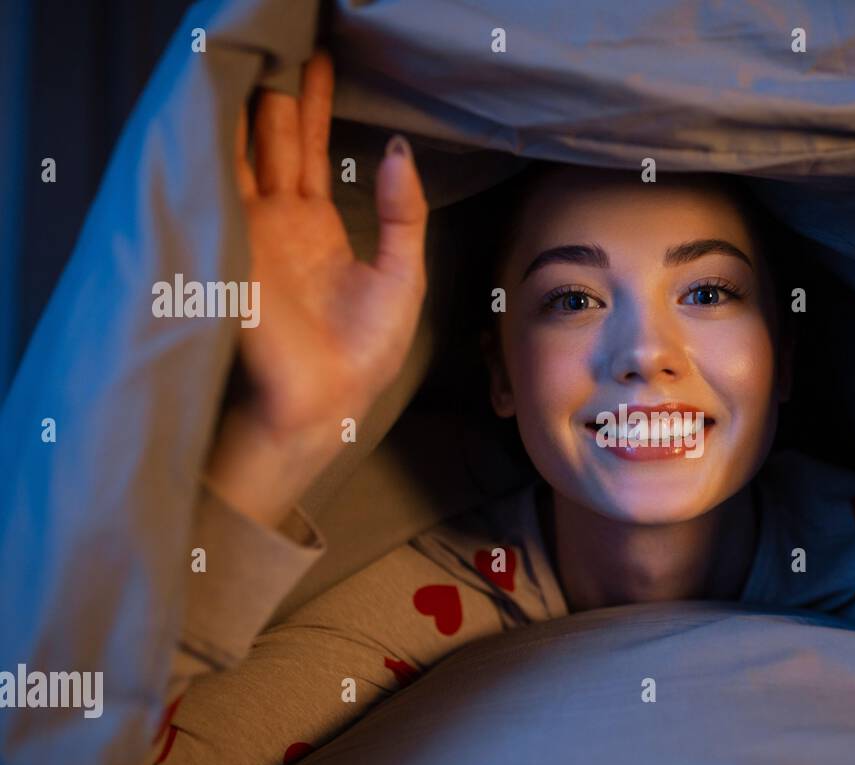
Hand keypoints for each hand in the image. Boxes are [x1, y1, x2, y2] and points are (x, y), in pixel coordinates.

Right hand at [206, 51, 429, 527]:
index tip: (319, 60)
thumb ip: (404, 213)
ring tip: (251, 52)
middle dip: (275, 91)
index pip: (312, 151)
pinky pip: (219, 186)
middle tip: (280, 38)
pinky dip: (215, 146)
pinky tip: (216, 105)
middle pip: (273, 141)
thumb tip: (400, 150)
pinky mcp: (231, 246)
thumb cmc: (364, 351)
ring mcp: (248, 231)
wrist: (330, 401)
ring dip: (244, 105)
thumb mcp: (402, 274)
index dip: (315, 105)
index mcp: (316, 227)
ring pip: (241, 153)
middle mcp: (277, 222)